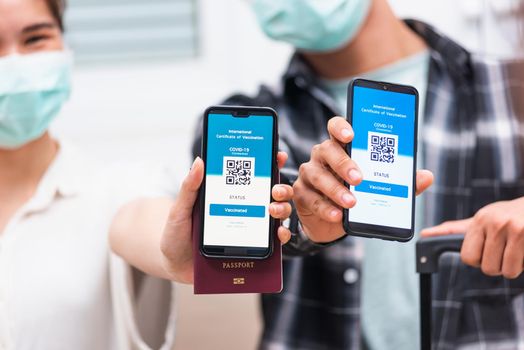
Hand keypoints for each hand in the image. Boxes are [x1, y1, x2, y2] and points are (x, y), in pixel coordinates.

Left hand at [160, 153, 293, 283]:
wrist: (173, 265)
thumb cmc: (176, 234)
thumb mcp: (180, 209)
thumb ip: (189, 188)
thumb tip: (199, 161)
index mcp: (229, 195)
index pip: (253, 177)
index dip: (269, 164)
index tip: (278, 156)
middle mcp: (243, 210)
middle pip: (272, 195)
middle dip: (281, 189)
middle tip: (275, 190)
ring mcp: (249, 230)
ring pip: (276, 216)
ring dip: (282, 210)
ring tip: (272, 210)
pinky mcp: (251, 250)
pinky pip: (272, 244)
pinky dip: (280, 237)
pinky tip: (277, 234)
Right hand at [293, 116, 433, 242]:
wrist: (333, 220)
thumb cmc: (357, 194)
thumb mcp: (380, 187)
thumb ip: (401, 181)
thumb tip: (426, 176)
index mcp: (341, 146)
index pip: (336, 127)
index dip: (342, 127)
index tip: (352, 134)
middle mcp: (322, 156)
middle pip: (327, 150)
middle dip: (343, 163)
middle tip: (359, 178)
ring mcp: (309, 173)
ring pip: (317, 175)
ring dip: (335, 189)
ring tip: (352, 203)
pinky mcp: (301, 193)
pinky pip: (309, 198)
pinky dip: (324, 207)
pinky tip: (337, 214)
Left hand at [421, 197, 523, 278]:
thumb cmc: (507, 215)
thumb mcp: (481, 219)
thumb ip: (454, 230)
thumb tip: (424, 234)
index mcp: (480, 220)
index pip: (468, 257)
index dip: (477, 260)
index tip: (484, 252)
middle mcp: (496, 223)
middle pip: (488, 268)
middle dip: (497, 265)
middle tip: (503, 250)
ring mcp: (516, 230)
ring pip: (507, 271)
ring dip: (513, 266)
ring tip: (515, 249)